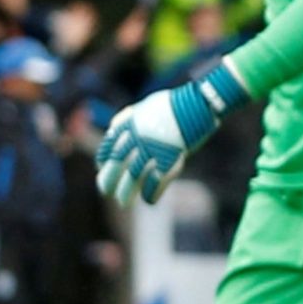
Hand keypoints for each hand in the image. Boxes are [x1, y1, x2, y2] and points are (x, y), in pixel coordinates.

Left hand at [96, 64, 249, 205]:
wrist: (200, 101)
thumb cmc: (175, 102)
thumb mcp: (146, 105)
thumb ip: (129, 117)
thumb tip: (113, 127)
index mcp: (130, 124)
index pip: (109, 146)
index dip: (104, 159)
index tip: (101, 168)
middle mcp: (138, 137)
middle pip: (118, 164)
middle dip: (109, 179)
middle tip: (105, 191)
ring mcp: (155, 148)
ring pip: (134, 175)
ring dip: (127, 191)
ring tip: (123, 202)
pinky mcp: (172, 157)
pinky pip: (157, 180)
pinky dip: (152, 192)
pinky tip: (149, 200)